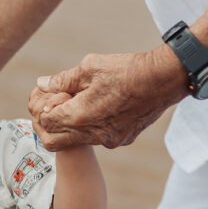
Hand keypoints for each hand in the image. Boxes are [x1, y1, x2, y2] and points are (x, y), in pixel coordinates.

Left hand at [29, 46, 188, 150]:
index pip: (44, 120)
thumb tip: (42, 84)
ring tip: (76, 103)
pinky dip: (87, 127)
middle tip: (54, 105)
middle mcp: (92, 134)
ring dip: (67, 126)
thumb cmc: (127, 69)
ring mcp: (108, 139)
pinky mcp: (121, 139)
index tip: (52, 93)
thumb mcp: (89, 67)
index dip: (42, 106)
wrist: (166, 79)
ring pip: (74, 141)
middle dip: (47, 124)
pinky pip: (95, 139)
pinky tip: (96, 108)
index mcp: (80, 115)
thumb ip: (62, 80)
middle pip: (52, 140)